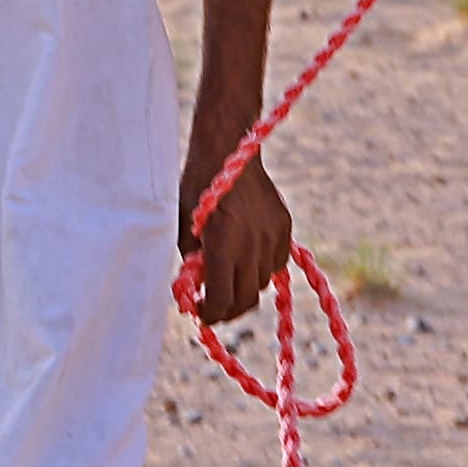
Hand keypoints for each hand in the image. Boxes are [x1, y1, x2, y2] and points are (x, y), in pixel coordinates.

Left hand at [182, 146, 290, 328]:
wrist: (229, 151)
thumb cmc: (197, 187)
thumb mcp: (183, 226)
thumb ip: (191, 261)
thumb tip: (196, 291)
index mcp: (222, 243)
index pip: (222, 300)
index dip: (209, 314)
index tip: (200, 314)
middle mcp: (252, 244)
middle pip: (245, 299)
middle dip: (227, 310)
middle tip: (213, 308)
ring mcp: (272, 236)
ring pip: (261, 284)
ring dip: (243, 288)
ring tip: (226, 278)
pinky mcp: (284, 228)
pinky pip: (275, 264)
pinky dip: (260, 269)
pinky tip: (244, 259)